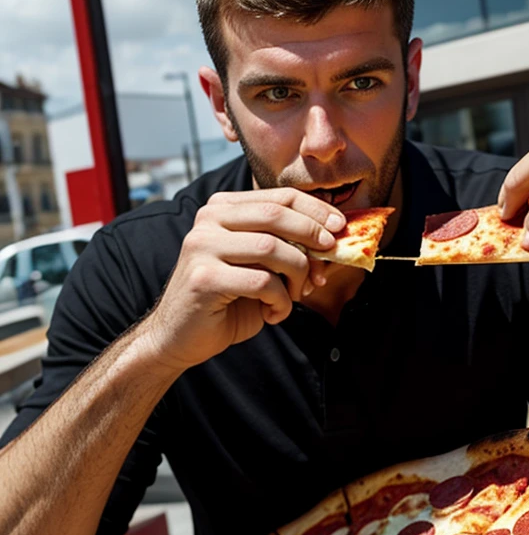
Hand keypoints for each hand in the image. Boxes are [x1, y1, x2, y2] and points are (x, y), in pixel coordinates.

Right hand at [141, 189, 344, 371]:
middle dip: (312, 236)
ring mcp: (202, 247)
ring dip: (296, 275)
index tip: (340, 227)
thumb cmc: (226, 302)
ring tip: (294, 295)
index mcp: (222, 209)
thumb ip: (286, 249)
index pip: (278, 197)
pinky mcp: (204, 278)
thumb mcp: (261, 268)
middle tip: (328, 258)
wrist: (181, 337)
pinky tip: (273, 314)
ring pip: (272, 248)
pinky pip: (262, 282)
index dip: (315, 210)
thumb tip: (333, 242)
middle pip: (276, 215)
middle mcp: (208, 220)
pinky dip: (279, 302)